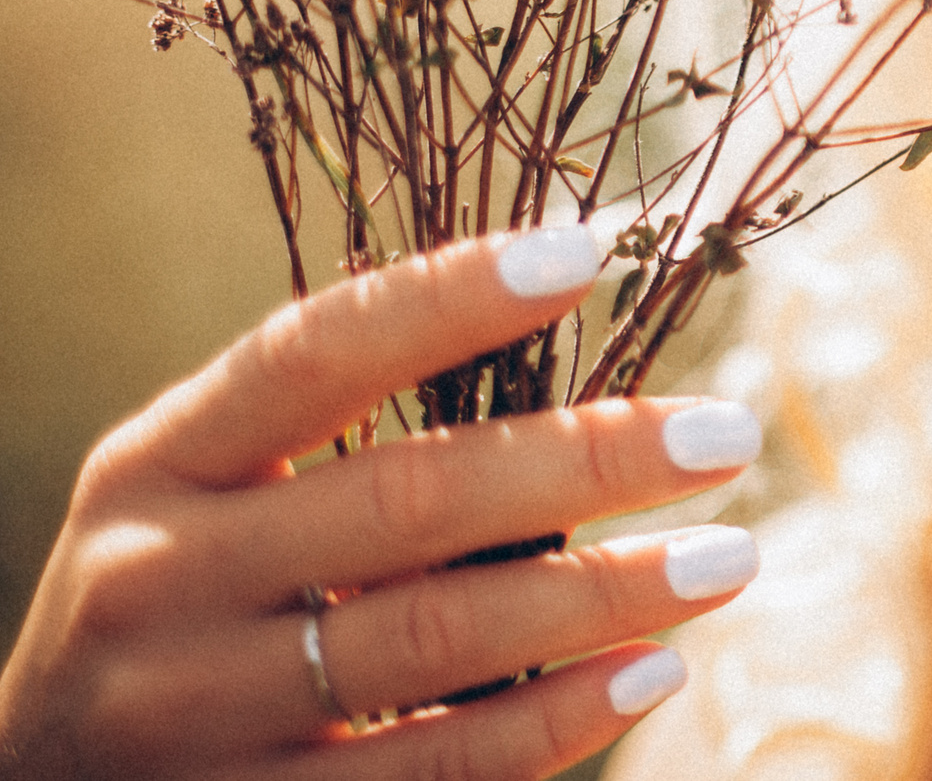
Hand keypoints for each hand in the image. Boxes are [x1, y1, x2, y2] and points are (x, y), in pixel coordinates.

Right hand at [0, 228, 765, 778]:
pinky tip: (650, 671)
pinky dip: (551, 720)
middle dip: (585, 461)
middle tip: (725, 434)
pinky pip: (427, 772)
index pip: (314, 354)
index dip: (449, 296)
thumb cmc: (178, 600)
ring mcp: (196, 714)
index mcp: (156, 465)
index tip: (588, 253)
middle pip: (403, 501)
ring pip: (431, 640)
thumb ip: (336, 433)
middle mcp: (161, 582)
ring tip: (725, 557)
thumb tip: (562, 340)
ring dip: (601, 595)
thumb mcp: (204, 496)